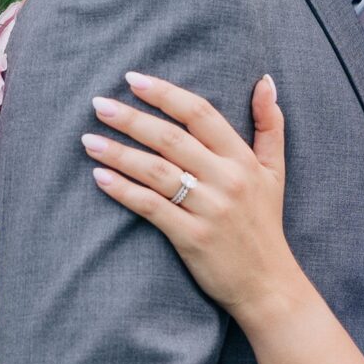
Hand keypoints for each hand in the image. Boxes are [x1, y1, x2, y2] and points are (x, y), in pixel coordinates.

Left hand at [83, 72, 295, 323]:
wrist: (268, 284)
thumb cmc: (265, 223)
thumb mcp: (275, 171)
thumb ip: (270, 124)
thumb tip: (265, 80)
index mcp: (242, 159)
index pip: (200, 114)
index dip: (165, 94)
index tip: (133, 79)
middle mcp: (227, 179)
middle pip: (171, 139)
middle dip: (132, 118)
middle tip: (98, 104)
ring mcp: (209, 209)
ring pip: (156, 171)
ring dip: (119, 153)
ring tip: (88, 139)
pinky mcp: (192, 237)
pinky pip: (152, 207)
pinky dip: (124, 191)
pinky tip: (100, 177)